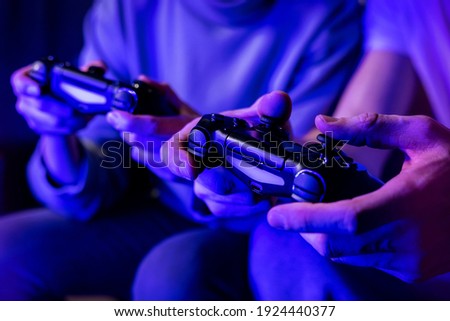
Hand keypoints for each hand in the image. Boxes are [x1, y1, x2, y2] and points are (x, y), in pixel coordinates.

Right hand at [10, 62, 101, 184]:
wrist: (62, 105)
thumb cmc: (66, 85)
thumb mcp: (75, 74)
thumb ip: (90, 69)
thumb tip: (101, 67)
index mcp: (30, 78)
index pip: (20, 81)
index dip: (27, 86)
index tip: (38, 89)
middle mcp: (25, 96)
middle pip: (39, 105)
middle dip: (59, 108)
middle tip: (72, 110)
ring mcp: (30, 113)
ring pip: (49, 121)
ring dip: (69, 121)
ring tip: (84, 117)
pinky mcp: (38, 126)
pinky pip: (54, 131)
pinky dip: (70, 128)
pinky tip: (81, 123)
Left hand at [105, 76, 198, 179]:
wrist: (216, 157)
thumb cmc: (200, 129)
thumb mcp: (184, 108)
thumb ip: (163, 92)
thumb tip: (142, 79)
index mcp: (181, 128)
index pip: (151, 125)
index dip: (130, 121)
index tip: (114, 115)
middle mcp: (176, 148)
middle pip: (137, 139)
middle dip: (128, 129)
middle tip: (125, 120)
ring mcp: (171, 165)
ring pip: (138, 150)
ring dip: (136, 141)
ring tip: (143, 133)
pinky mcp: (167, 175)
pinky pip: (145, 160)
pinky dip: (143, 152)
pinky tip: (152, 147)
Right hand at [161, 91, 291, 219]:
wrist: (269, 153)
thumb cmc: (256, 132)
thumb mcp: (263, 118)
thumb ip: (269, 108)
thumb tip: (278, 100)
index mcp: (198, 137)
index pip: (172, 152)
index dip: (177, 161)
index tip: (192, 170)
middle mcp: (196, 165)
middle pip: (205, 184)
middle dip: (231, 185)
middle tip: (254, 184)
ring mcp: (207, 189)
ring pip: (220, 203)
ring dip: (246, 199)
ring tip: (266, 190)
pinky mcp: (221, 206)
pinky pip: (232, 215)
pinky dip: (252, 210)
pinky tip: (266, 199)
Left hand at [268, 113, 449, 282]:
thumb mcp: (422, 135)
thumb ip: (369, 128)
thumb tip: (322, 124)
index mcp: (405, 205)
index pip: (341, 221)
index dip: (302, 220)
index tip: (275, 215)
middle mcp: (405, 243)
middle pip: (334, 245)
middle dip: (306, 229)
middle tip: (294, 208)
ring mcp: (409, 263)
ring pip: (347, 256)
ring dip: (326, 235)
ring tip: (323, 209)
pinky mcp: (412, 272)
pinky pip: (366, 260)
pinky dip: (350, 243)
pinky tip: (354, 221)